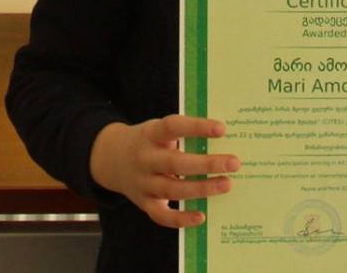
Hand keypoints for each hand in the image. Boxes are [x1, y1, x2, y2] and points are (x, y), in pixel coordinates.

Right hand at [88, 114, 238, 229]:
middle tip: (234, 163)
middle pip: (174, 162)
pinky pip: (161, 215)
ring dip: (201, 189)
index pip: (172, 127)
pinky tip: (201, 216)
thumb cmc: (148, 141)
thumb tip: (223, 142)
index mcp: (150, 134)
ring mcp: (142, 182)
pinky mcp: (143, 202)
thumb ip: (183, 134)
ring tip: (226, 184)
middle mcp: (144, 158)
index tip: (222, 129)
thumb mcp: (158, 129)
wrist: (112, 158)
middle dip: (206, 164)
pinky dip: (180, 218)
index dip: (196, 127)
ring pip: (172, 189)